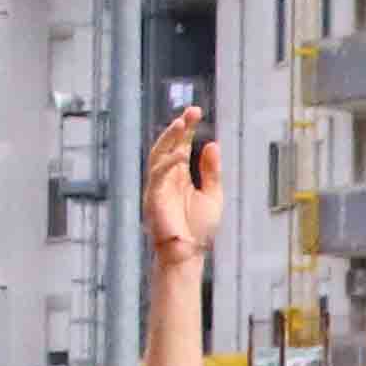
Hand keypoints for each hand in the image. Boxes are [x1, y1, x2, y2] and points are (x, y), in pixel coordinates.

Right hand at [139, 105, 217, 266]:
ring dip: (169, 138)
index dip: (188, 128)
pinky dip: (168, 163)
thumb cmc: (198, 228)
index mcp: (180, 175)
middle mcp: (167, 177)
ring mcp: (158, 185)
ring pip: (158, 154)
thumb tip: (212, 143)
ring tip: (182, 122)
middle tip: (192, 111)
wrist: (187, 254)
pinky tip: (181, 154)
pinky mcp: (153, 196)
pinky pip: (157, 174)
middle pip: (168, 144)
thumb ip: (211, 171)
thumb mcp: (212, 194)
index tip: (197, 111)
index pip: (182, 145)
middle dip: (179, 127)